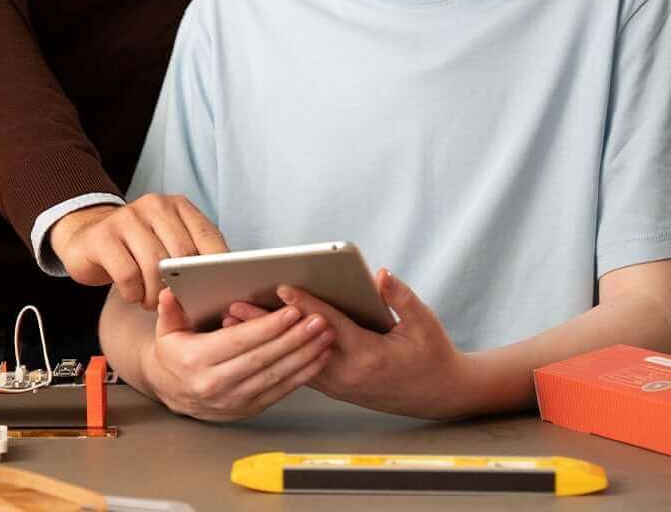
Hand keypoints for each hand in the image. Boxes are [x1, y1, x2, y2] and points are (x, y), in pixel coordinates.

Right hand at [49, 194, 227, 307]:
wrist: (86, 236)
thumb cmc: (136, 248)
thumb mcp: (168, 242)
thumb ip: (193, 255)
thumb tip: (224, 285)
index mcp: (178, 206)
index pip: (209, 237)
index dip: (217, 269)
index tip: (216, 292)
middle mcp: (154, 206)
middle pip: (183, 254)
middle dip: (183, 287)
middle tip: (176, 303)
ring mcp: (126, 218)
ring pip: (155, 266)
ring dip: (157, 295)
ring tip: (152, 302)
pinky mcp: (102, 237)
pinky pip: (128, 275)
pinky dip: (134, 293)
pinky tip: (133, 294)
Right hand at [139, 288, 333, 422]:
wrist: (172, 391)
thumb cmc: (175, 356)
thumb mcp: (166, 330)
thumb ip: (170, 310)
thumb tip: (170, 294)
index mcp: (195, 361)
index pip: (238, 341)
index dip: (267, 326)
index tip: (290, 311)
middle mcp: (215, 384)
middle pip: (262, 358)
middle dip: (294, 338)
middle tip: (317, 320)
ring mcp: (233, 400)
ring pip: (276, 376)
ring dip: (305, 355)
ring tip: (325, 336)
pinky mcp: (248, 408)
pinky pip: (280, 390)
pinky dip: (302, 374)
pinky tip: (317, 358)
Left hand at [226, 270, 472, 419]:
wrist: (437, 395)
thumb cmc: (431, 356)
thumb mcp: (425, 323)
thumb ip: (402, 298)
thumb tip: (382, 275)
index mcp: (370, 356)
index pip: (330, 326)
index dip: (306, 305)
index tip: (282, 288)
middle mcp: (348, 374)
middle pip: (299, 343)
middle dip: (266, 324)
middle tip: (234, 306)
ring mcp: (338, 384)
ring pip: (292, 358)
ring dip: (264, 340)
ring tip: (232, 322)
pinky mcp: (334, 386)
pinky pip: (299, 367)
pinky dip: (277, 351)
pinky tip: (255, 338)